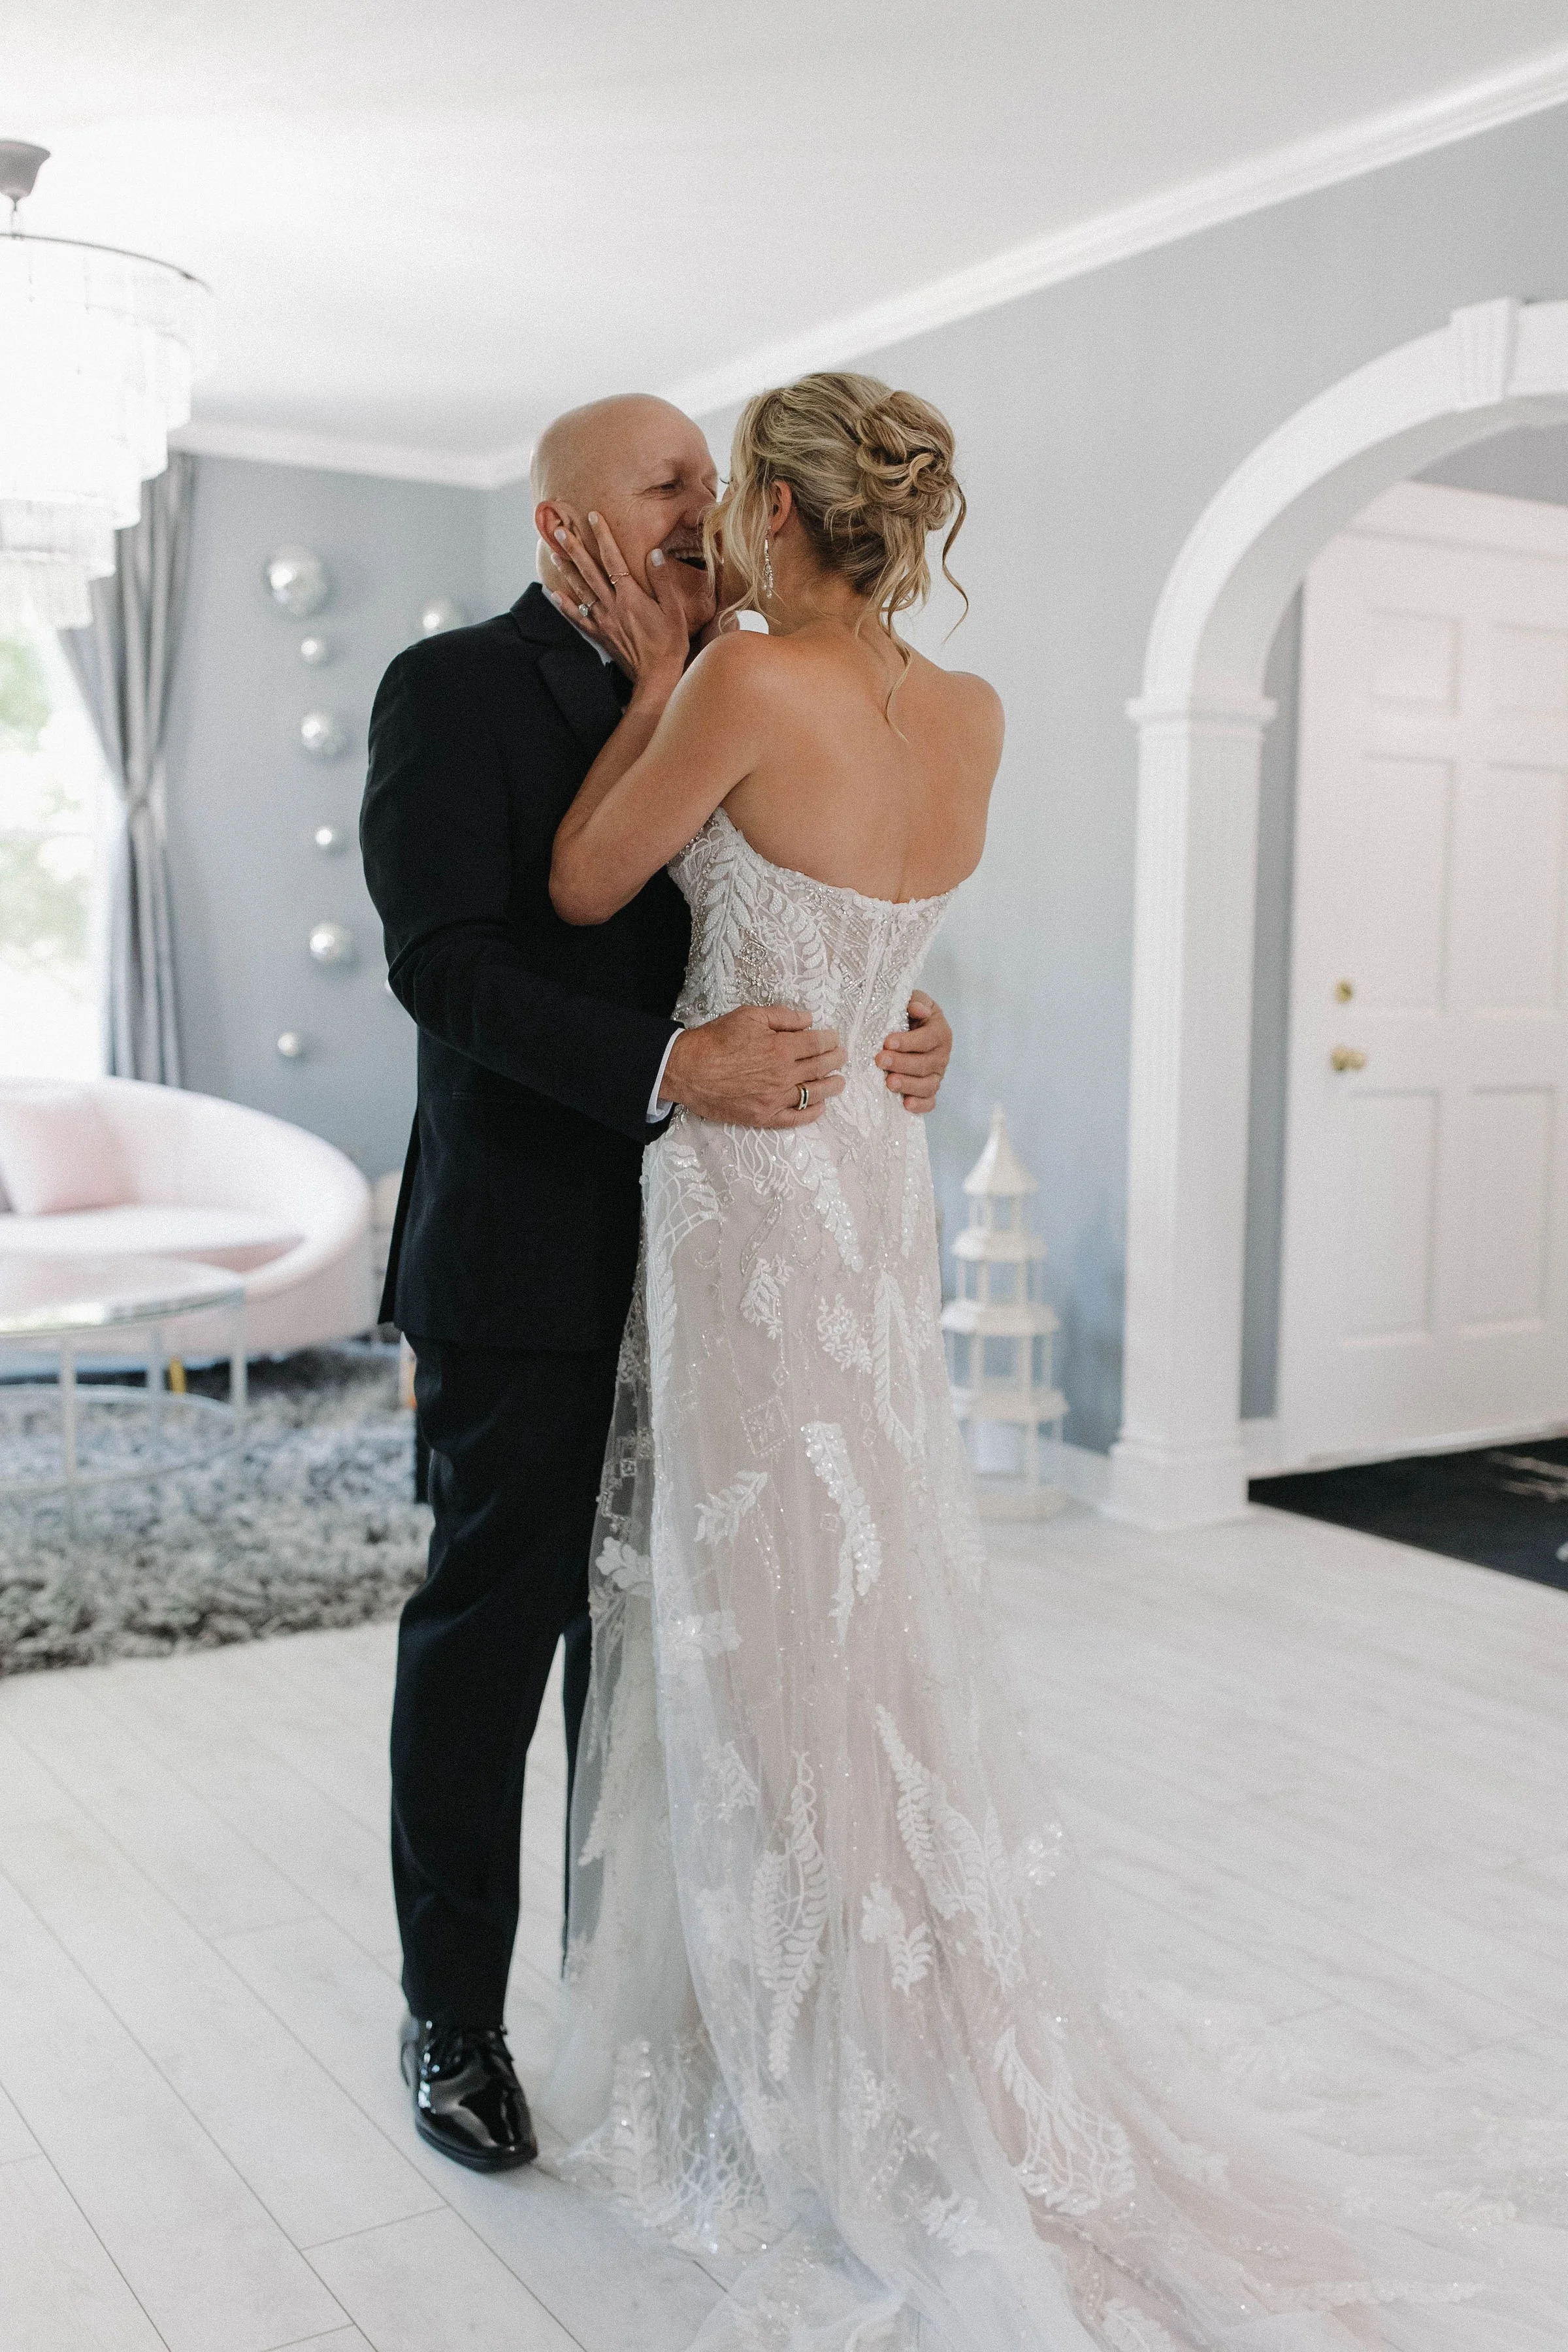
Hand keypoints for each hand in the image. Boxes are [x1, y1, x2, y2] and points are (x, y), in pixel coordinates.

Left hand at [545, 510, 688, 693]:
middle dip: (574, 548)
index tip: (593, 517)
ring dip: (567, 569)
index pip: (613, 559)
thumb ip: (663, 581)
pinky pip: (579, 618)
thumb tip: (654, 553)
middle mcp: (612, 606)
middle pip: (589, 571)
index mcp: (631, 596)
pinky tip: (555, 594)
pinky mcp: (600, 635)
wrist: (656, 678)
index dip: (603, 536)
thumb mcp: (674, 611)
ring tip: (554, 552)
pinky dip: (566, 606)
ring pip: (580, 590)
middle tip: (559, 529)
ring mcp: (603, 621)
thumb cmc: (669, 645)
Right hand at [660, 1005, 844, 1127]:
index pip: (818, 1044)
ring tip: (839, 1081)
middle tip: (841, 1057)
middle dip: (836, 1060)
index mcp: (781, 1048)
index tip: (834, 1039)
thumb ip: (783, 1016)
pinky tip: (821, 1107)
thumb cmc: (716, 1040)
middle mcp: (783, 1075)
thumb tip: (809, 1020)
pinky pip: (796, 1118)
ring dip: (832, 1086)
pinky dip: (812, 1113)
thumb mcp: (749, 1015)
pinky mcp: (764, 1117)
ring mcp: (775, 1099)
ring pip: (815, 1093)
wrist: (687, 1070)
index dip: (830, 1040)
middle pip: (821, 1067)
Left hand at [875, 991, 951, 1112]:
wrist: (913, 1029)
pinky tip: (906, 1105)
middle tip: (880, 1060)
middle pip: (925, 1064)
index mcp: (940, 1033)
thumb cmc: (910, 1015)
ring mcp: (936, 1075)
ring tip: (889, 1083)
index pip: (927, 1039)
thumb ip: (916, 1002)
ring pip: (926, 1085)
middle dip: (902, 1063)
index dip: (908, 1042)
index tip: (888, 1042)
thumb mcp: (914, 1001)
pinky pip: (929, 1101)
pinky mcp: (930, 1091)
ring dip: (908, 1085)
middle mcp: (941, 1056)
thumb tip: (917, 1009)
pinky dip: (920, 1105)